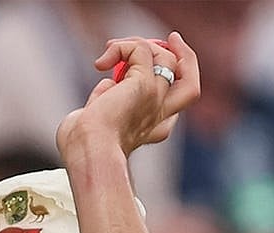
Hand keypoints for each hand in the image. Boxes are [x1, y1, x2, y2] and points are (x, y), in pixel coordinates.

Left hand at [56, 31, 199, 158]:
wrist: (88, 152)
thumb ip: (106, 102)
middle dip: (186, 57)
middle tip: (172, 39)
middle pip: (190, 85)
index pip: (172, 102)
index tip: (148, 64)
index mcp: (151, 130)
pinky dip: (122, 46)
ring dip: (139, 45)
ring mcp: (156, 100)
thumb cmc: (82, 147)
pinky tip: (101, 62)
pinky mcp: (145, 86)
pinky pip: (142, 50)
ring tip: (110, 50)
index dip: (167, 79)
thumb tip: (107, 85)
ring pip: (169, 59)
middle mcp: (160, 116)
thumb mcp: (98, 121)